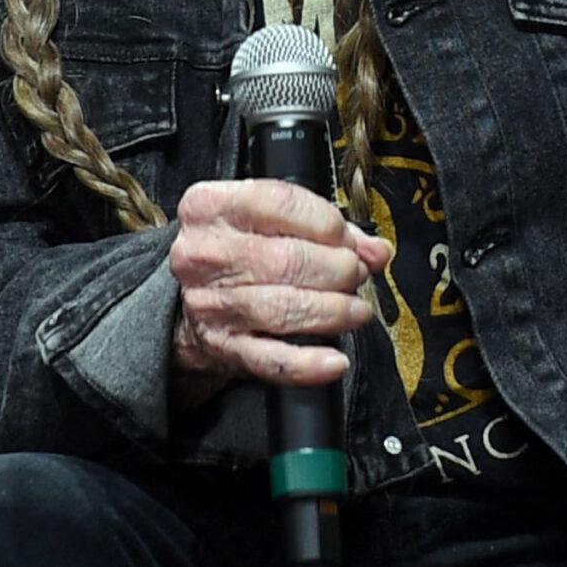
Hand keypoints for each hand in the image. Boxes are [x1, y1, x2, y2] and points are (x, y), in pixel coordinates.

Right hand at [167, 177, 390, 403]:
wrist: (190, 296)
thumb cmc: (236, 250)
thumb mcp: (267, 220)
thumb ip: (325, 227)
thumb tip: (375, 250)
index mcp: (212, 207)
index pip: (281, 203)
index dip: (328, 223)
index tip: (349, 239)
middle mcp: (207, 253)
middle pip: (288, 260)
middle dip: (338, 269)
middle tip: (356, 274)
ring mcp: (212, 302)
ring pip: (285, 308)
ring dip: (333, 310)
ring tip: (355, 309)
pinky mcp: (223, 346)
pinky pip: (272, 359)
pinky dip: (309, 363)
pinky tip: (334, 359)